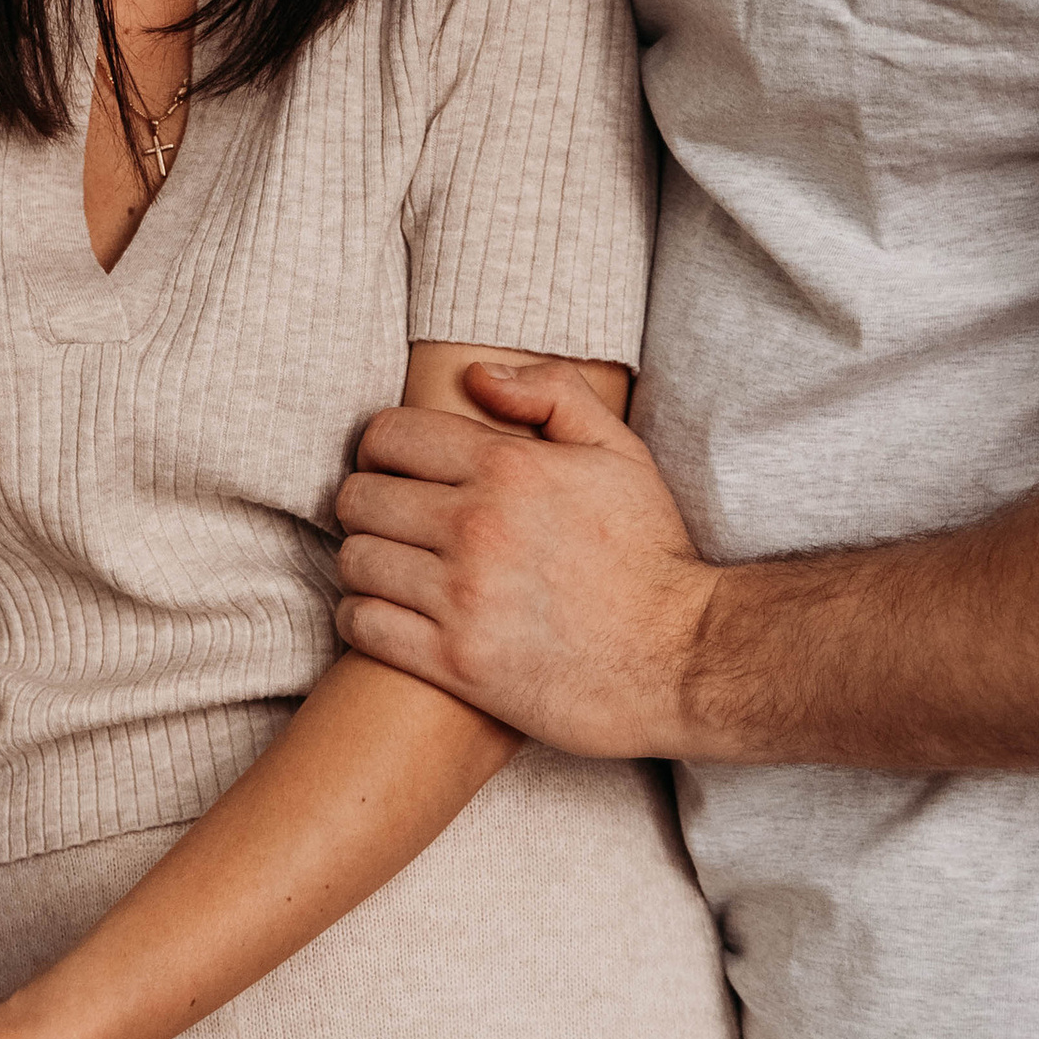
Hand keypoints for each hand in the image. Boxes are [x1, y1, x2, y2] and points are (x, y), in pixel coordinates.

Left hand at [334, 360, 714, 758]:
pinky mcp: (454, 662)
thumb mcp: (619, 452)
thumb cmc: (650, 554)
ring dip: (365, 561)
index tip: (393, 469)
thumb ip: (552, 393)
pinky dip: (362, 616)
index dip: (381, 448)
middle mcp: (475, 526)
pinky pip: (363, 624)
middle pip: (359, 498)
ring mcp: (461, 598)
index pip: (388, 436)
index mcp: (508, 467)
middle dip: (367, 503)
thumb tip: (476, 376)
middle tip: (390, 520)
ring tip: (391, 567)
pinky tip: (388, 613)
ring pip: (355, 561)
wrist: (682, 658)